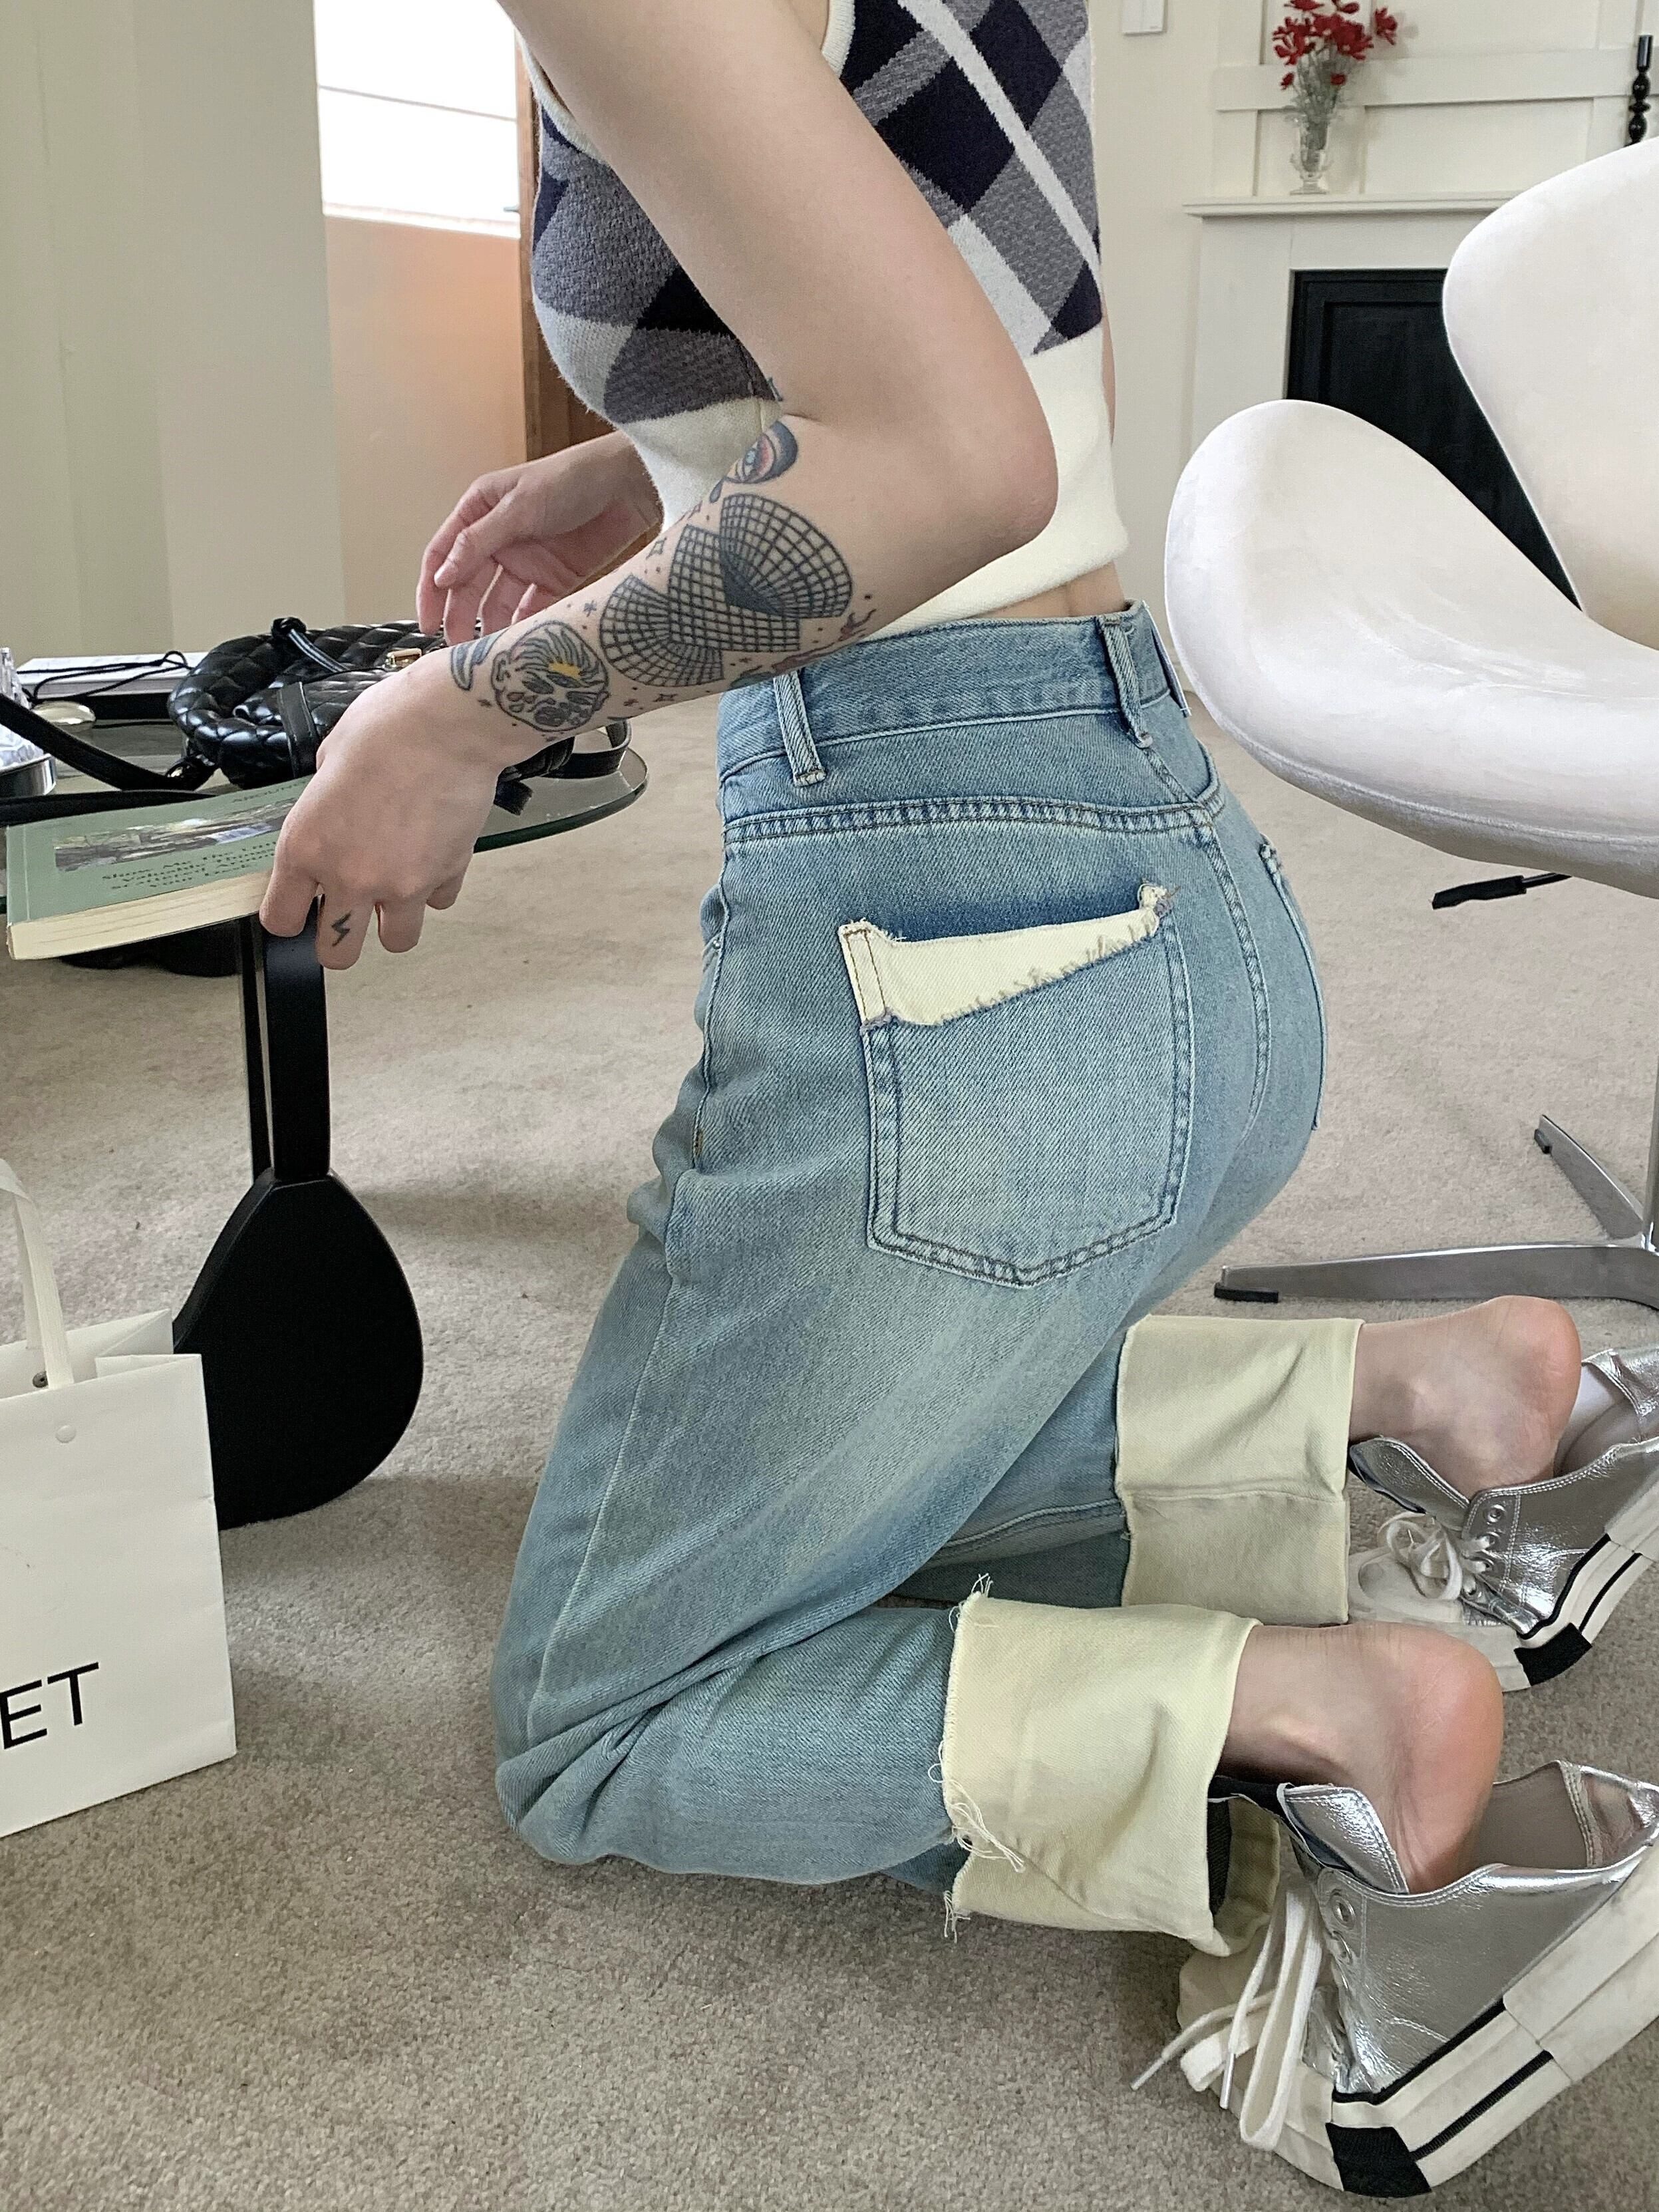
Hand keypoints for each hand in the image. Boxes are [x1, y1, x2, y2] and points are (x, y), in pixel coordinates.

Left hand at [259, 655, 512, 969]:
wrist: (449, 724)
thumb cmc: (387, 727)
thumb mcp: (328, 759)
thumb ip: (323, 805)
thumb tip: (332, 814)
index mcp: (306, 847)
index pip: (281, 919)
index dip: (290, 917)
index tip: (300, 908)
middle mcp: (350, 877)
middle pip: (335, 953)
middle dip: (339, 939)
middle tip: (348, 917)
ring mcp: (402, 884)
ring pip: (396, 941)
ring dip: (393, 922)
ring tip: (397, 891)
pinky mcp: (446, 876)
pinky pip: (438, 901)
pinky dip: (435, 886)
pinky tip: (433, 854)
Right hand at [416, 435, 659, 642]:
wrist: (627, 486)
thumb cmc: (571, 479)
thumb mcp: (518, 506)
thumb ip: (478, 542)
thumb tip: (441, 576)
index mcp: (479, 512)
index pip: (443, 555)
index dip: (431, 590)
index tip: (427, 622)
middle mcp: (498, 538)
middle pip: (468, 584)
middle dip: (459, 616)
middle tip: (457, 649)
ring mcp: (526, 560)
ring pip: (497, 601)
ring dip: (489, 626)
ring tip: (485, 653)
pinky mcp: (554, 579)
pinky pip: (532, 608)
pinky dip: (523, 625)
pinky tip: (517, 643)